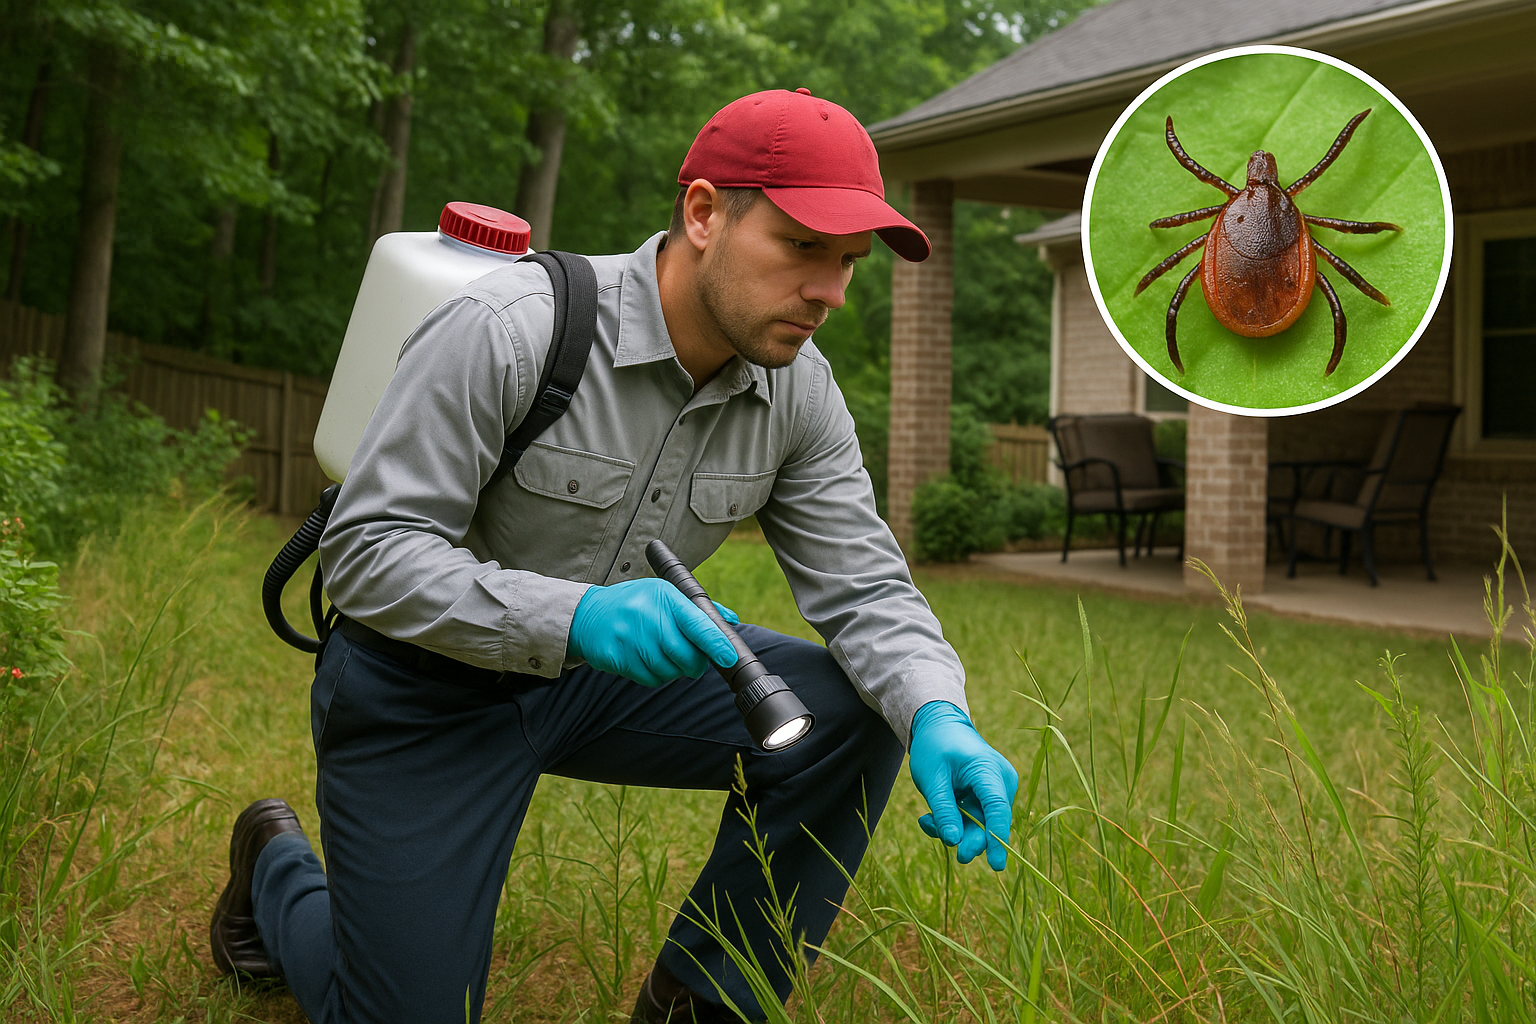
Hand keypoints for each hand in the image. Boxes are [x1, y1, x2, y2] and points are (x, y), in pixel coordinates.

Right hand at [567, 579, 739, 687]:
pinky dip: (655, 675)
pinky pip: (651, 679)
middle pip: (687, 655)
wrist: (588, 615)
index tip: (729, 657)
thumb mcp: (664, 595)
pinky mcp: (618, 657)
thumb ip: (697, 610)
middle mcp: (648, 615)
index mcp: (664, 596)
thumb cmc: (634, 604)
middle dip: (695, 664)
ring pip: (670, 671)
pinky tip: (645, 660)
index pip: (698, 624)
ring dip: (673, 670)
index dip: (717, 645)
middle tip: (692, 662)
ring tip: (661, 655)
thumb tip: (730, 620)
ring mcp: (631, 638)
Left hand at [908, 701, 1017, 870]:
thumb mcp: (932, 778)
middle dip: (969, 839)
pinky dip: (955, 822)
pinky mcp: (990, 796)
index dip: (996, 839)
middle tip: (950, 849)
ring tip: (927, 820)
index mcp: (989, 771)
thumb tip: (954, 842)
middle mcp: (1001, 782)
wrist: (940, 726)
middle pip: (991, 822)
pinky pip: (975, 819)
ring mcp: (998, 789)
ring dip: (956, 830)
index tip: (997, 866)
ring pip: (981, 825)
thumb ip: (943, 809)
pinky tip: (932, 817)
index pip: (997, 809)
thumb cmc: (935, 747)